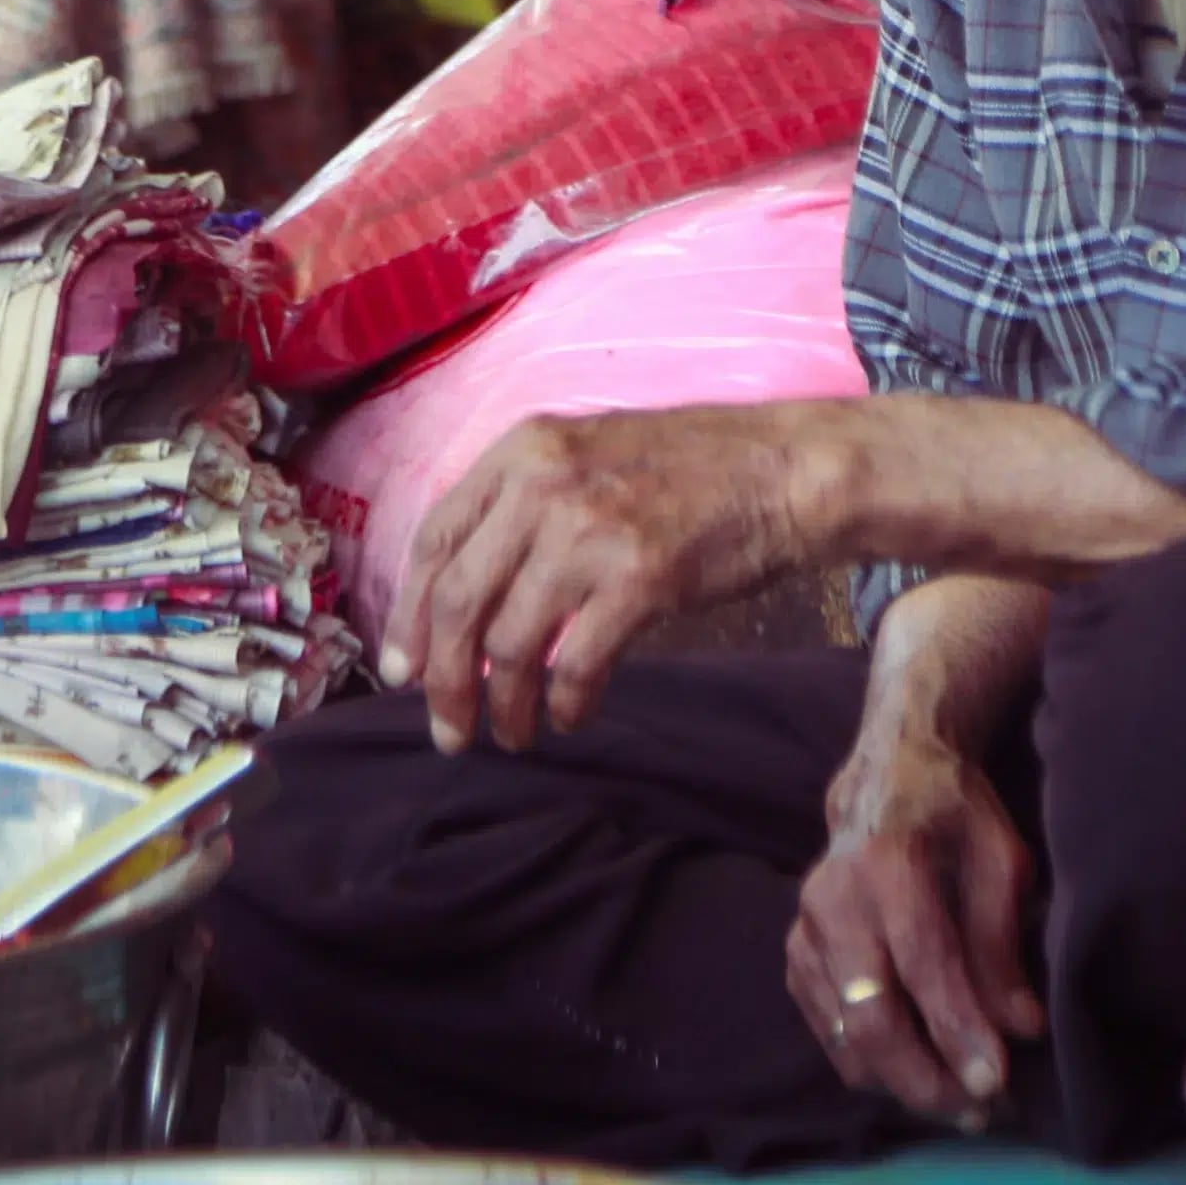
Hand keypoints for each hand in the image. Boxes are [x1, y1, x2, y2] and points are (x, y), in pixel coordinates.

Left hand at [380, 409, 809, 753]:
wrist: (781, 470)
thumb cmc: (687, 471)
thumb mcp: (584, 457)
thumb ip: (523, 508)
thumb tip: (464, 601)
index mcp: (521, 451)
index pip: (435, 538)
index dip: (410, 615)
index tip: (404, 671)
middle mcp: (542, 484)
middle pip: (460, 600)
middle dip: (445, 680)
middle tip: (448, 731)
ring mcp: (589, 529)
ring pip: (510, 642)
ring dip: (503, 706)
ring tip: (514, 735)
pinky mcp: (639, 576)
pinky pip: (575, 663)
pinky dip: (565, 704)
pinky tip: (571, 717)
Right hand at [787, 722, 1044, 1126]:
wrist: (885, 775)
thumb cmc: (952, 813)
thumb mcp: (998, 855)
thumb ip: (1002, 939)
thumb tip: (1021, 1027)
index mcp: (888, 861)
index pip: (922, 963)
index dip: (958, 1030)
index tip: (996, 1083)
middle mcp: (834, 898)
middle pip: (871, 1016)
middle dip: (927, 1079)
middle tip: (979, 1110)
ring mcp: (805, 927)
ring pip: (846, 1037)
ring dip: (904, 1083)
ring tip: (959, 1098)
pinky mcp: (795, 953)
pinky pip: (829, 1032)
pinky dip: (872, 1063)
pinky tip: (915, 1062)